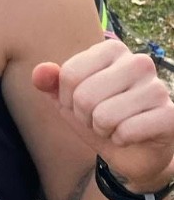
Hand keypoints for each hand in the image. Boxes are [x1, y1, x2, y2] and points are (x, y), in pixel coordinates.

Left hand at [33, 39, 173, 188]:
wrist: (131, 151)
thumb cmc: (96, 115)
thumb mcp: (66, 98)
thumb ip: (49, 81)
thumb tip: (39, 72)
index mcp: (112, 49)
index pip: (69, 74)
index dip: (66, 98)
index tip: (78, 103)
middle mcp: (139, 62)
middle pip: (84, 95)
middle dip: (83, 115)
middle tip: (97, 118)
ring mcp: (157, 88)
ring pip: (104, 115)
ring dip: (102, 128)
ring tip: (112, 126)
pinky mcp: (169, 115)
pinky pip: (126, 131)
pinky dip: (120, 139)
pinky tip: (129, 136)